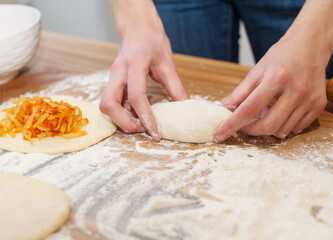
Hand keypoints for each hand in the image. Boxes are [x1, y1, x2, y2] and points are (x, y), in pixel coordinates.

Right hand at [100, 0, 188, 139]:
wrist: (138, 28)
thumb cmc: (153, 42)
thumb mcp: (168, 64)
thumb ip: (176, 88)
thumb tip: (185, 109)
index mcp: (135, 64)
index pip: (136, 96)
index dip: (146, 117)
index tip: (155, 132)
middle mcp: (118, 71)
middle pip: (108, 104)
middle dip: (123, 122)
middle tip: (142, 129)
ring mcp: (112, 76)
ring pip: (106, 105)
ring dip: (120, 119)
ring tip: (140, 123)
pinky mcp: (112, 81)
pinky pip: (112, 101)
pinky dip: (122, 112)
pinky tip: (136, 114)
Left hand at [214, 35, 327, 140]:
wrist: (311, 46)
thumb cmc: (282, 56)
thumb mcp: (257, 71)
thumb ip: (239, 93)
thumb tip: (221, 108)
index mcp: (276, 78)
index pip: (249, 108)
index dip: (232, 124)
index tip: (220, 134)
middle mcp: (296, 90)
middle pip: (268, 125)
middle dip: (251, 130)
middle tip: (244, 124)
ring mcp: (309, 100)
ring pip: (282, 130)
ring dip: (268, 127)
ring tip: (266, 111)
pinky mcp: (318, 106)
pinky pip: (296, 128)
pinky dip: (284, 125)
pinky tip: (281, 112)